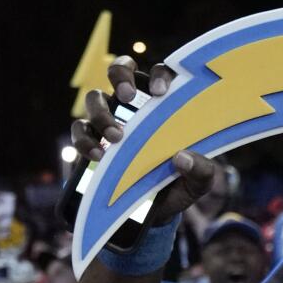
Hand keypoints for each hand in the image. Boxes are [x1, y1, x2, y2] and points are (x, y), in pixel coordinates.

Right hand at [70, 61, 219, 231]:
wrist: (152, 213)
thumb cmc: (178, 186)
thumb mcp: (197, 183)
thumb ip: (202, 172)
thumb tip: (183, 157)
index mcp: (165, 105)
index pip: (162, 74)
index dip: (159, 75)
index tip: (161, 92)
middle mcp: (134, 104)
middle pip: (120, 69)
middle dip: (121, 76)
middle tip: (128, 96)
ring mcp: (110, 118)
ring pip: (95, 97)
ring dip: (101, 112)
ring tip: (116, 137)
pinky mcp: (90, 139)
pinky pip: (80, 129)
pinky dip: (85, 140)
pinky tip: (98, 155)